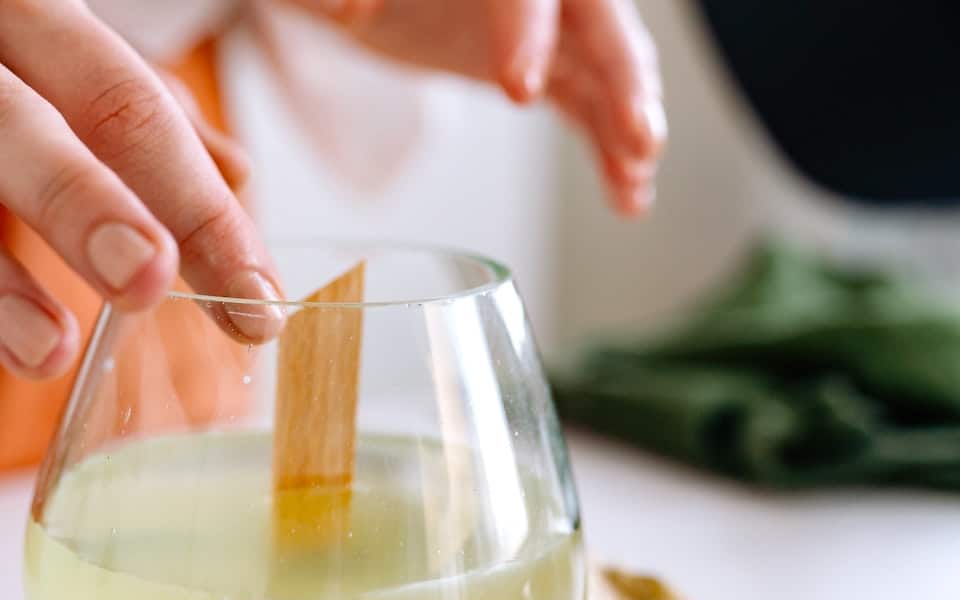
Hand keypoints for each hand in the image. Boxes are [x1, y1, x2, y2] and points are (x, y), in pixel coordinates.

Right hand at [0, 0, 280, 438]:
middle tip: (149, 281)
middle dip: (81, 203)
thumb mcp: (39, 45)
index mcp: (18, 12)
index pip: (124, 105)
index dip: (196, 202)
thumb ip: (134, 113)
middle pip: (3, 123)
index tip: (257, 298)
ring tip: (44, 353)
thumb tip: (240, 185)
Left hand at [290, 0, 665, 215]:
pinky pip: (589, 110)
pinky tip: (628, 198)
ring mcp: (550, 29)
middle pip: (598, 25)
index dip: (526, 32)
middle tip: (637, 138)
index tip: (518, 89)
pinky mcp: (548, 68)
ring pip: (606, 72)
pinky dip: (607, 152)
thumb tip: (344, 8)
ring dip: (627, 126)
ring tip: (637, 179)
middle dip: (623, 82)